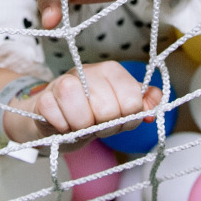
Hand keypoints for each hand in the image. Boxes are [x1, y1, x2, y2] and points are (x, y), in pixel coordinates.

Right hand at [16, 61, 162, 143]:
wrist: (54, 116)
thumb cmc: (91, 111)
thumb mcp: (120, 106)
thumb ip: (143, 103)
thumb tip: (156, 101)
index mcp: (110, 70)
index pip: (131, 100)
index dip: (127, 118)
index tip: (117, 118)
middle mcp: (87, 71)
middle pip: (108, 111)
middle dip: (104, 126)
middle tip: (97, 124)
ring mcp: (62, 83)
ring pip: (83, 117)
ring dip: (83, 129)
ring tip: (80, 125)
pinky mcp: (44, 100)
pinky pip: (59, 122)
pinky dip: (64, 130)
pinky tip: (63, 124)